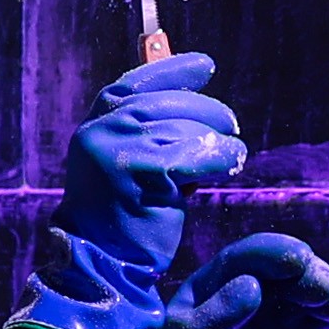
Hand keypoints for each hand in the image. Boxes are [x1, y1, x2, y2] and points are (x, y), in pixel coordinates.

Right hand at [49, 54, 246, 294]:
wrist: (101, 262)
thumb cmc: (123, 215)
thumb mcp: (128, 163)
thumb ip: (150, 130)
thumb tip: (194, 98)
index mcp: (96, 123)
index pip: (136, 83)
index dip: (173, 71)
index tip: (205, 66)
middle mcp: (103, 130)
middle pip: (169, 103)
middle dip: (208, 112)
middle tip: (231, 125)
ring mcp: (120, 148)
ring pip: (188, 129)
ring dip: (217, 141)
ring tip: (231, 155)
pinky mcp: (144, 170)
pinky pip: (198, 153)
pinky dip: (222, 157)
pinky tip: (232, 163)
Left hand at [113, 236, 328, 328]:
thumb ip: (215, 317)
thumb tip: (253, 287)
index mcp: (222, 276)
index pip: (253, 254)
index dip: (277, 253)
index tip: (297, 263)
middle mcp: (260, 282)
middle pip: (295, 268)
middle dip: (312, 276)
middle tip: (322, 296)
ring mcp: (285, 306)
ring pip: (319, 290)